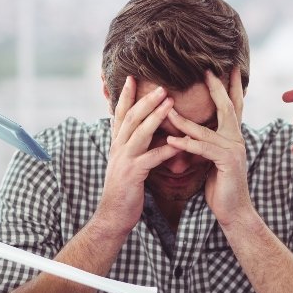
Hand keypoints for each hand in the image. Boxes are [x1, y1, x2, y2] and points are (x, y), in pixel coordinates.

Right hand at [96, 76, 180, 233]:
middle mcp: (118, 148)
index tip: (133, 77)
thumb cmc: (124, 189)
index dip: (126, 95)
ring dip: (155, 116)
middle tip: (161, 85)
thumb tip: (142, 131)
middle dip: (145, 99)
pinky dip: (166, 150)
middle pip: (131, 117)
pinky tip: (179, 143)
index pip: (121, 114)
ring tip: (170, 103)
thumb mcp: (126, 163)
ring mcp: (124, 160)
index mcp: (117, 144)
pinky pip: (151, 158)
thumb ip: (133, 146)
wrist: (113, 215)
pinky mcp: (132, 174)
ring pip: (140, 133)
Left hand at [166, 68, 252, 226]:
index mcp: (233, 136)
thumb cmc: (220, 185)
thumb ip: (206, 142)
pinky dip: (186, 144)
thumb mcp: (212, 159)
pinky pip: (203, 149)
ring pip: (206, 130)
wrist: (233, 211)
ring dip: (184, 120)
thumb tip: (191, 130)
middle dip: (217, 88)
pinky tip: (171, 141)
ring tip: (167, 109)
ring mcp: (234, 150)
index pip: (232, 106)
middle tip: (207, 70)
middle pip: (227, 107)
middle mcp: (236, 139)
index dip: (230, 86)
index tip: (227, 67)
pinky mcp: (227, 163)